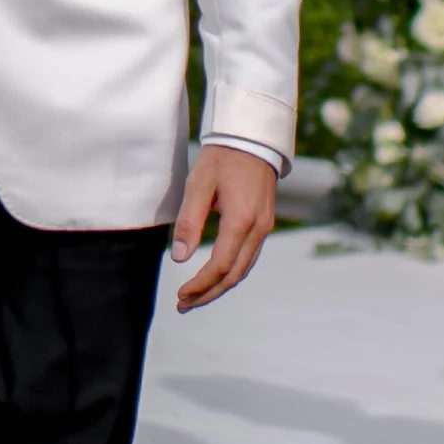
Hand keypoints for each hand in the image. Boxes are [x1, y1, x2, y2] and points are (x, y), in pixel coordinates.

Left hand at [170, 145, 277, 312]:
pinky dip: (231, 272)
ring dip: (220, 286)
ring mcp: (265, 227)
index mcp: (241, 221)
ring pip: (244, 268)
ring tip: (196, 296)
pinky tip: (215, 276)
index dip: (200, 284)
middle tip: (184, 304)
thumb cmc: (221, 159)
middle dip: (209, 293)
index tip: (180, 295)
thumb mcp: (198, 185)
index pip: (220, 266)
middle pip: (234, 275)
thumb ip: (188, 222)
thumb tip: (179, 258)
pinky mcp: (264, 223)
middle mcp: (258, 229)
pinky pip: (249, 256)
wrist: (251, 139)